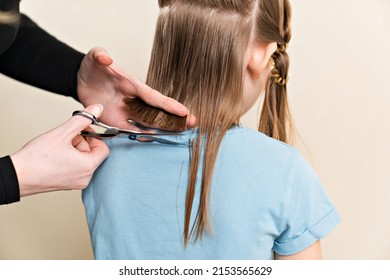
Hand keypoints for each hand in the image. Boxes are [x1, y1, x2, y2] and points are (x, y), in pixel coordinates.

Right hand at [10, 104, 109, 196]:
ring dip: (73, 150)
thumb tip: (98, 109)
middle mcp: (85, 178)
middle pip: (92, 154)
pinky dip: (68, 159)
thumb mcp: (62, 133)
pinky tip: (54, 156)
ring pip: (83, 160)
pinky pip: (75, 168)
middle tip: (64, 139)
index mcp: (88, 167)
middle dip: (80, 143)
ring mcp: (76, 183)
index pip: (103, 148)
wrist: (16, 176)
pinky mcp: (67, 185)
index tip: (80, 132)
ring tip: (57, 148)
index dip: (93, 137)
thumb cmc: (36, 158)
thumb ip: (82, 120)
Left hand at [77, 47, 195, 129]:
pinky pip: (132, 131)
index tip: (184, 111)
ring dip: (164, 128)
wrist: (80, 80)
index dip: (168, 105)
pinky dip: (143, 136)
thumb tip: (106, 58)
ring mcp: (127, 112)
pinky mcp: (117, 121)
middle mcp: (134, 100)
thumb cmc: (92, 67)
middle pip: (158, 111)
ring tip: (181, 133)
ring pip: (149, 122)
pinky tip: (155, 140)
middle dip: (175, 117)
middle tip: (193, 123)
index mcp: (133, 85)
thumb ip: (100, 56)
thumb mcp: (95, 57)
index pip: (153, 96)